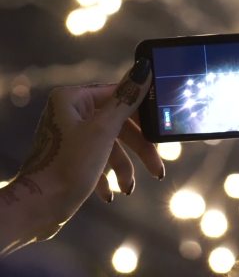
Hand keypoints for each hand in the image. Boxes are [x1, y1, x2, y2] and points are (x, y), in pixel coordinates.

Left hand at [0, 58, 163, 241]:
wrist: (38, 207)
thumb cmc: (68, 164)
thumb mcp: (103, 130)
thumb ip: (126, 100)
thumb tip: (143, 68)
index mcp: (73, 99)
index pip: (119, 95)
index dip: (142, 113)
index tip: (162, 126)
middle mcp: (71, 113)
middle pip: (118, 124)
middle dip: (138, 150)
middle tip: (157, 167)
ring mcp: (72, 136)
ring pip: (112, 145)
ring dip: (124, 168)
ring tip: (129, 188)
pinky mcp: (72, 157)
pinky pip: (99, 159)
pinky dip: (108, 175)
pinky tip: (111, 193)